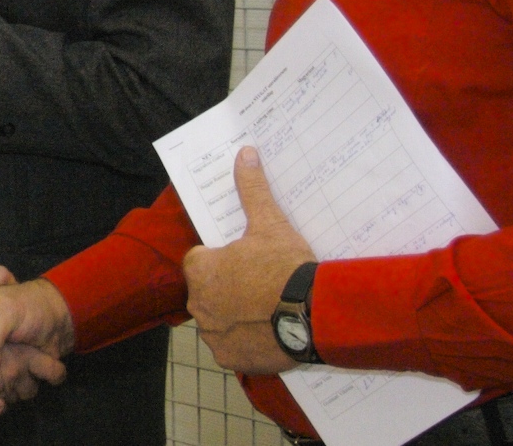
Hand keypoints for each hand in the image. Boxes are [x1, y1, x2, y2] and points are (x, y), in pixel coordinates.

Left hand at [182, 146, 312, 373]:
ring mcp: (213, 335)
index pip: (200, 260)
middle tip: (260, 283)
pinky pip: (232, 348)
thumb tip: (244, 153)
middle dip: (228, 287)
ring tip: (267, 308)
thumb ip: (252, 189)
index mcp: (200, 270)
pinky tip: (268, 331)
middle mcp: (198, 304)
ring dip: (235, 315)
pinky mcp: (230, 359)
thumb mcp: (270, 223)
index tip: (245, 260)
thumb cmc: (285, 267)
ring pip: (219, 320)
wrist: (313, 315)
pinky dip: (245, 341)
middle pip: (208, 291)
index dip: (222, 258)